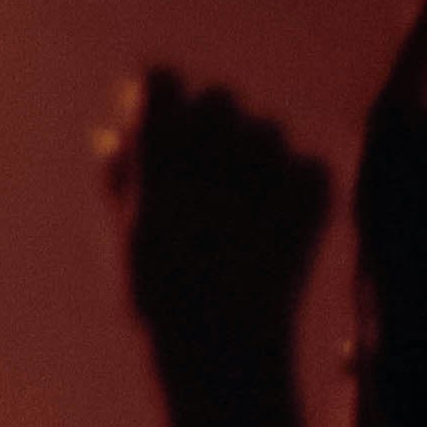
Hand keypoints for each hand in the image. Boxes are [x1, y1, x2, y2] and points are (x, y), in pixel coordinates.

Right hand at [102, 67, 333, 364]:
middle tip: (205, 179)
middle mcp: (214, 144)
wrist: (222, 348)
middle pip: (219, 98)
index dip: (159, 101)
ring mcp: (269, 163)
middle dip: (211, 129)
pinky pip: (306, 166)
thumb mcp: (121, 235)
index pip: (161, 78)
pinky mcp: (314, 187)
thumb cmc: (157, 297)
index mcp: (159, 148)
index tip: (159, 127)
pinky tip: (276, 229)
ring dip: (255, 158)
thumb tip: (112, 134)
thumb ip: (118, 176)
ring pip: (268, 130)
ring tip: (242, 212)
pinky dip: (294, 190)